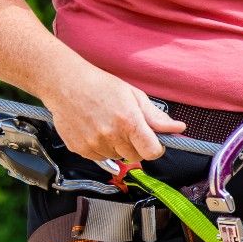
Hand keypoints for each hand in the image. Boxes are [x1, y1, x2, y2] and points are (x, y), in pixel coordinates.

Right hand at [44, 64, 184, 166]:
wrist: (65, 84)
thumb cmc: (100, 86)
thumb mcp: (134, 96)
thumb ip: (156, 117)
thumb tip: (178, 128)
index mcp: (129, 122)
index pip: (152, 152)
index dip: (156, 148)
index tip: (153, 141)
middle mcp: (111, 136)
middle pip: (136, 156)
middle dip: (137, 145)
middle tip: (128, 127)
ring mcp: (94, 144)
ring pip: (118, 157)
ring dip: (118, 146)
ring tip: (109, 125)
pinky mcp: (80, 149)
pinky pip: (100, 157)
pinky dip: (102, 148)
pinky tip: (96, 130)